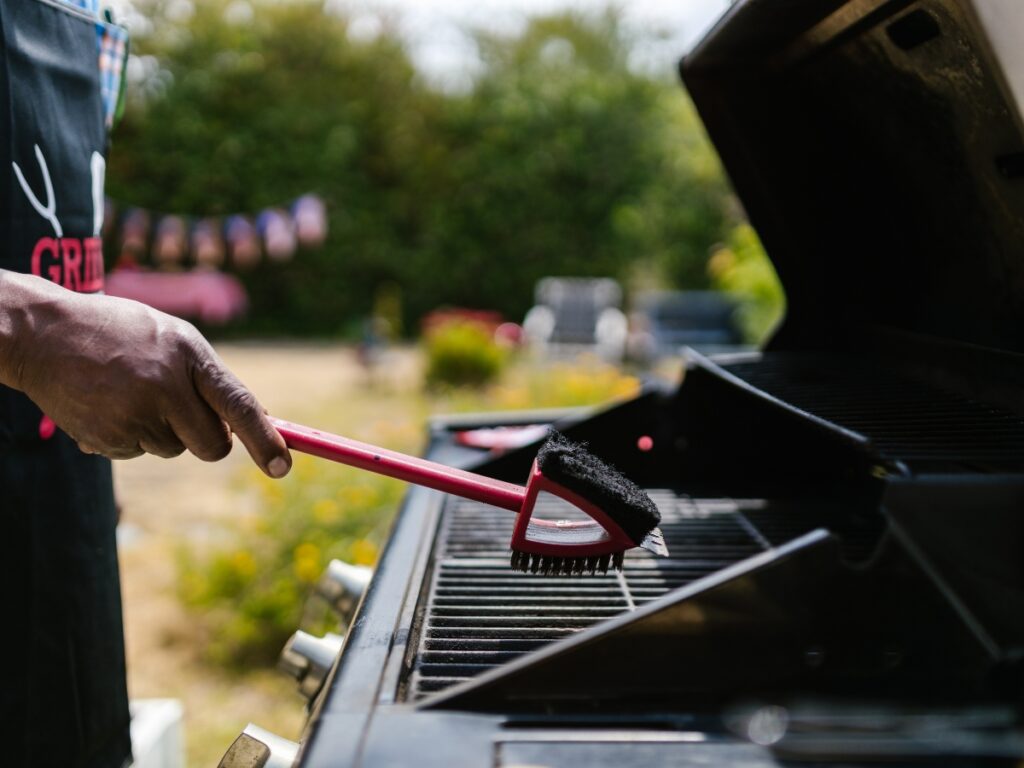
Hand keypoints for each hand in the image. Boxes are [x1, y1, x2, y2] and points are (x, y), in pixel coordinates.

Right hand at [0, 272, 290, 476]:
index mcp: (188, 354)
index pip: (238, 404)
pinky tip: (107, 403)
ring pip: (173, 448)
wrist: (43, 334)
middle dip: (207, 440)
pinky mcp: (107, 439)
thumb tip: (256, 421)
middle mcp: (164, 387)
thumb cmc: (121, 333)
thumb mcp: (172, 338)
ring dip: (162, 430)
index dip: (264, 439)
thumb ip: (209, 378)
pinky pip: (138, 451)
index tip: (282, 468)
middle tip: (182, 411)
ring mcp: (133, 415)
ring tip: (129, 391)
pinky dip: (129, 435)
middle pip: (211, 446)